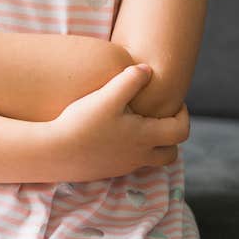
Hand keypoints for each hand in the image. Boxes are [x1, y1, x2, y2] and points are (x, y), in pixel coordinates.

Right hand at [50, 64, 190, 181]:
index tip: (173, 101)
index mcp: (145, 137)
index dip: (182, 115)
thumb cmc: (83, 122)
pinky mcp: (108, 169)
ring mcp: (123, 165)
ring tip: (138, 124)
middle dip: (171, 134)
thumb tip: (148, 69)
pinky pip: (130, 161)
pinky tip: (113, 133)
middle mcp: (139, 156)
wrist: (56, 151)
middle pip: (171, 153)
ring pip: (151, 160)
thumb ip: (130, 81)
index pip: (180, 131)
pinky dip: (132, 149)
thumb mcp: (107, 96)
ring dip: (152, 144)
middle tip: (161, 116)